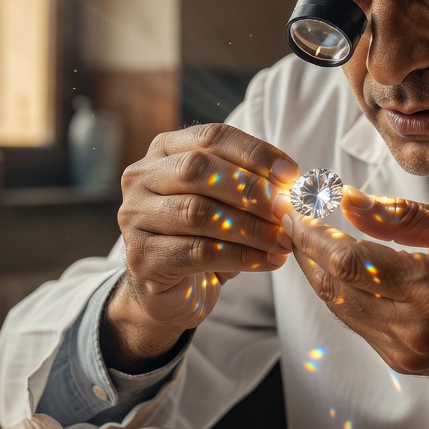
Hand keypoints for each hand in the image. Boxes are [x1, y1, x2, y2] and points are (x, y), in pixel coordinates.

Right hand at [106, 123, 297, 370]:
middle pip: (199, 169)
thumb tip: (294, 183)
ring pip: (198, 212)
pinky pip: (198, 252)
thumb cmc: (206, 237)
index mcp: (165, 150)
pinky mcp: (141, 256)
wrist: (173, 291)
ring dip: (251, 227)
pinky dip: (242, 256)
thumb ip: (253, 185)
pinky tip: (270, 260)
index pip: (212, 137)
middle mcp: (142, 177)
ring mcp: (134, 216)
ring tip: (285, 239)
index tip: (292, 174)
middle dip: (251, 189)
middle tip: (288, 209)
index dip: (255, 153)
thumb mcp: (229, 203)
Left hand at [281, 187, 428, 428]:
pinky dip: (340, 295)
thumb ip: (403, 217)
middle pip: (333, 286)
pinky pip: (356, 324)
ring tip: (309, 241)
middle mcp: (411, 324)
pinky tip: (339, 271)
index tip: (296, 210)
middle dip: (306, 251)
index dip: (312, 234)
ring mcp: (404, 350)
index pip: (346, 259)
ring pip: (339, 308)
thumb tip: (350, 202)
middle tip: (295, 221)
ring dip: (317, 274)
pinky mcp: (403, 362)